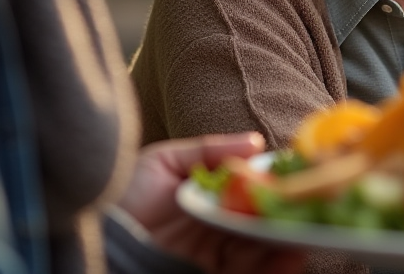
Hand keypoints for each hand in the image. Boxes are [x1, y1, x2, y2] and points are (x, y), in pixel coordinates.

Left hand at [115, 132, 303, 273]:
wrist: (90, 236)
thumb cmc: (120, 197)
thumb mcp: (163, 162)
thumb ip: (210, 151)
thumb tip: (257, 143)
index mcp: (211, 199)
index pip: (254, 192)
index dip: (279, 186)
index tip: (301, 178)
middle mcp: (218, 229)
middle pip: (263, 223)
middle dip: (288, 216)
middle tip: (314, 209)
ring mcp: (214, 256)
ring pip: (260, 250)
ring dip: (286, 243)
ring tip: (305, 234)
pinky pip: (247, 273)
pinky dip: (272, 268)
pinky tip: (289, 257)